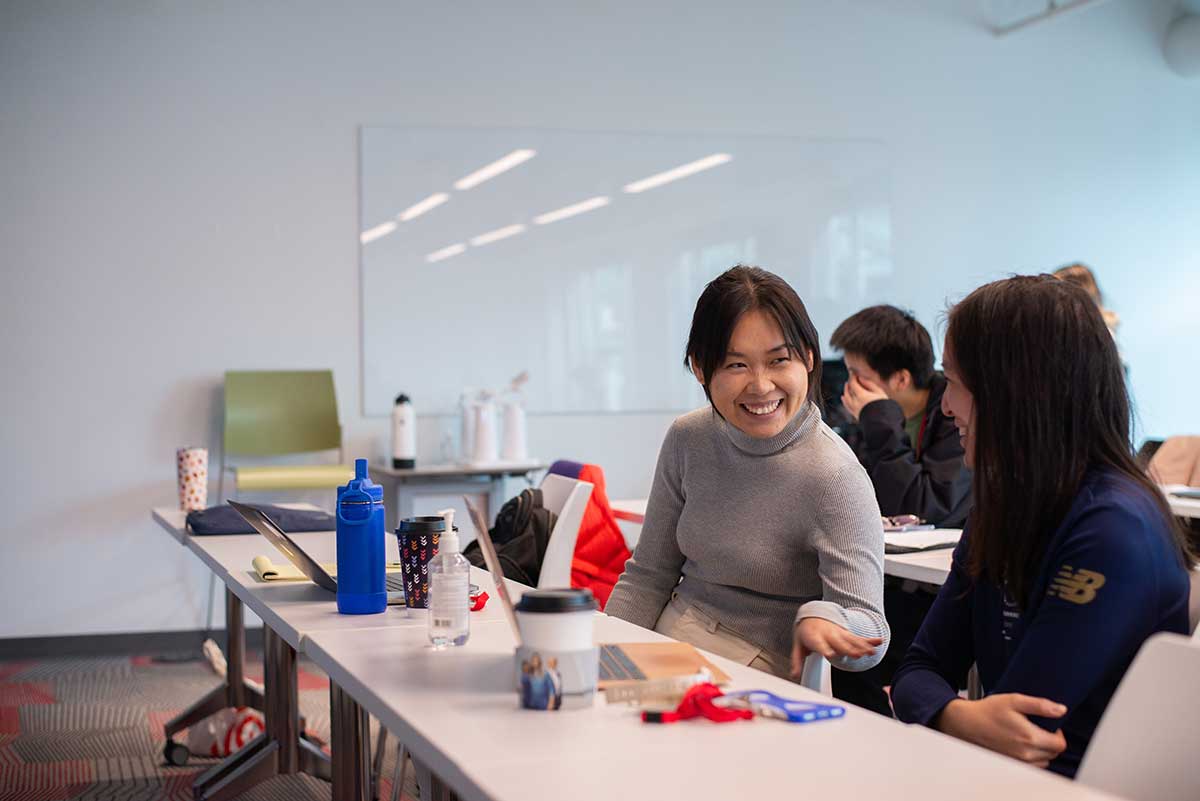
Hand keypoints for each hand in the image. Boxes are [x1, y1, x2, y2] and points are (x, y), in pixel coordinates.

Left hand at [791, 617, 882, 676]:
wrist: (813, 615)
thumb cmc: (806, 632)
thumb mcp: (798, 645)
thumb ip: (797, 660)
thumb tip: (794, 674)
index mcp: (816, 637)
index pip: (821, 644)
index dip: (826, 649)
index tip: (831, 654)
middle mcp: (829, 635)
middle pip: (840, 643)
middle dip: (848, 649)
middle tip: (856, 655)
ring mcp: (839, 633)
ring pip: (852, 640)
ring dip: (862, 646)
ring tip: (871, 652)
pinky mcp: (847, 634)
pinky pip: (859, 637)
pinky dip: (870, 640)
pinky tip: (879, 641)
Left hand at [841, 374, 888, 421]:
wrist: (884, 423)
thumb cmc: (885, 406)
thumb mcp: (879, 392)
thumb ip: (869, 384)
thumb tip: (861, 378)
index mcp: (861, 396)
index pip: (853, 383)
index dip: (852, 376)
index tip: (852, 372)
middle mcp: (855, 402)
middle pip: (848, 390)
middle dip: (849, 383)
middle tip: (851, 378)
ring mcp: (854, 409)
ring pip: (846, 398)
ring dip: (846, 390)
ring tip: (847, 385)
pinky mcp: (855, 415)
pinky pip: (847, 406)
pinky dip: (844, 400)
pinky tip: (843, 397)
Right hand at [936, 695, 1067, 767]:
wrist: (967, 723)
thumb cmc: (989, 710)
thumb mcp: (1015, 700)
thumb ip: (1040, 705)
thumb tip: (1061, 710)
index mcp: (1029, 738)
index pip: (1060, 744)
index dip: (1058, 733)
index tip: (1049, 725)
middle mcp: (1025, 753)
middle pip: (1054, 753)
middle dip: (1051, 741)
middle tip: (1038, 728)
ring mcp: (1018, 761)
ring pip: (1044, 761)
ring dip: (1043, 750)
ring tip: (1030, 735)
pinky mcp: (1011, 764)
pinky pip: (1033, 766)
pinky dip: (1033, 757)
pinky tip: (1023, 744)